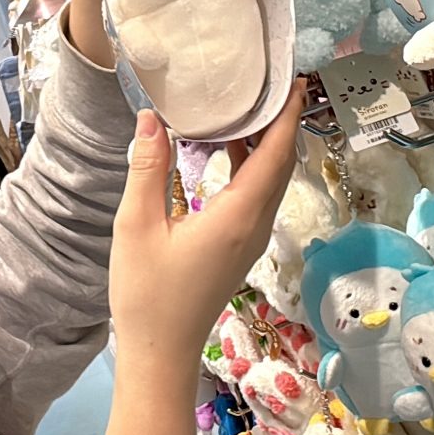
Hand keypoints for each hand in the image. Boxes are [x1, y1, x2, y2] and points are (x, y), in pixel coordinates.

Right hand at [108, 83, 306, 379]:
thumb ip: (147, 169)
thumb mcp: (137, 226)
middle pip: (280, 165)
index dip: (288, 117)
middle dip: (281, 123)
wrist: (160, 352)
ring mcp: (249, 240)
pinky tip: (226, 150)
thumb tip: (152, 118)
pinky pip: (256, 197)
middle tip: (272, 82)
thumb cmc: (147, 295)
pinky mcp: (238, 248)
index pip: (275, 155)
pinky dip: (250, 166)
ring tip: (247, 105)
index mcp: (238, 216)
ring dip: (264, 144)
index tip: (296, 81)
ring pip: (270, 182)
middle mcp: (254, 226)